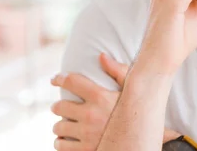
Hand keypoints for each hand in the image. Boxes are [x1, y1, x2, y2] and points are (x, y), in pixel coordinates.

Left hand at [50, 53, 180, 149]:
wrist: (141, 140)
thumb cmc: (138, 111)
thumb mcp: (131, 89)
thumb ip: (117, 71)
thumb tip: (101, 55)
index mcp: (101, 96)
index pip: (72, 81)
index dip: (60, 78)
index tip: (55, 79)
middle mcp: (91, 114)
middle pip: (59, 106)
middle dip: (57, 106)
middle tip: (59, 107)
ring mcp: (87, 134)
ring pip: (58, 127)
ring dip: (58, 125)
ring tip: (63, 125)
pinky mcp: (86, 150)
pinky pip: (61, 145)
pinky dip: (60, 142)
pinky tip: (64, 139)